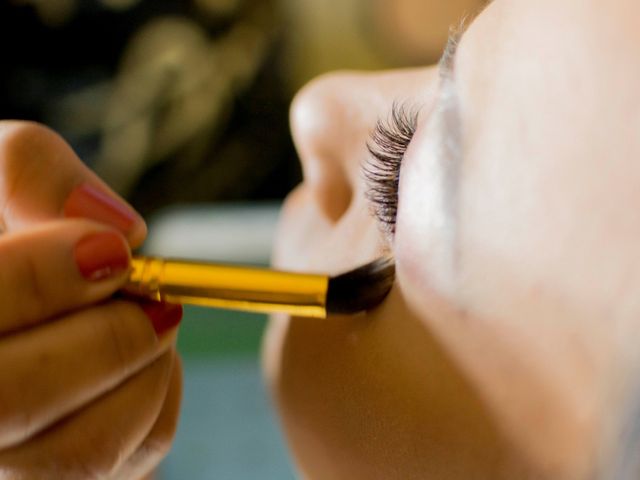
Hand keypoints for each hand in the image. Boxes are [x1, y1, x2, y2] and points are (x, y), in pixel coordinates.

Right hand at [0, 121, 181, 478]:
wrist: (20, 304)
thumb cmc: (3, 240)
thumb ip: (27, 170)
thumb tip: (118, 228)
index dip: (44, 279)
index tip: (113, 247)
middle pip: (14, 401)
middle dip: (108, 335)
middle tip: (145, 290)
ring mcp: (7, 468)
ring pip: (82, 450)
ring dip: (142, 367)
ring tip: (144, 317)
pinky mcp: (57, 479)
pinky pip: (130, 458)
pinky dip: (156, 397)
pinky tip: (137, 356)